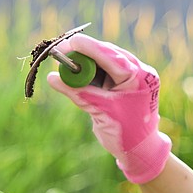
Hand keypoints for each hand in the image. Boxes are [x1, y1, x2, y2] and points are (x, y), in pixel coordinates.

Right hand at [47, 33, 172, 183]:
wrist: (140, 150)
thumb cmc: (126, 133)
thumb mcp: (102, 111)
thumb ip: (78, 93)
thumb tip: (52, 77)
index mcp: (139, 77)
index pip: (111, 56)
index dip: (90, 47)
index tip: (70, 41)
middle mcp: (137, 72)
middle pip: (106, 55)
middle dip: (83, 54)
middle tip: (61, 52)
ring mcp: (130, 78)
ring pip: (103, 62)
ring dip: (84, 64)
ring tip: (64, 64)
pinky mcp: (121, 84)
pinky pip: (102, 73)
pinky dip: (88, 74)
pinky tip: (73, 74)